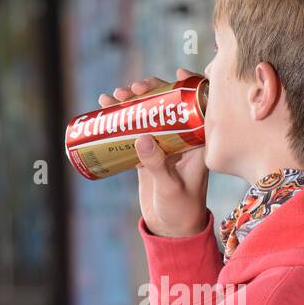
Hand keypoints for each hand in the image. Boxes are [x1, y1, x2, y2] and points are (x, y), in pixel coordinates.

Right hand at [98, 69, 208, 236]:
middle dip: (149, 91)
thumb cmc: (181, 210)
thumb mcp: (170, 186)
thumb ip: (157, 164)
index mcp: (198, 143)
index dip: (188, 86)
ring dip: (131, 103)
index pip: (197, 107)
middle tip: (132, 88)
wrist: (171, 230)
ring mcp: (163, 146)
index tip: (175, 74)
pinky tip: (105, 109)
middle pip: (166, 106)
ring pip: (147, 116)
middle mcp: (182, 140)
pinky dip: (120, 120)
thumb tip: (140, 138)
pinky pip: (133, 132)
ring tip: (113, 96)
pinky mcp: (147, 155)